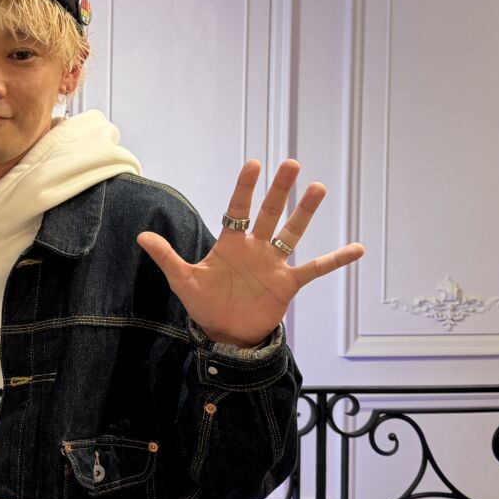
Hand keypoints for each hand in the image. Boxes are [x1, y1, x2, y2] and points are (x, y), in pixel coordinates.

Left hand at [136, 159, 364, 347]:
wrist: (225, 334)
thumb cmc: (205, 305)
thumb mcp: (183, 280)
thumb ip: (166, 257)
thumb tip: (141, 235)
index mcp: (230, 243)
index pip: (238, 208)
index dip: (245, 187)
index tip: (254, 163)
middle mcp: (255, 248)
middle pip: (269, 212)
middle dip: (279, 190)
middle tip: (291, 163)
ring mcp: (274, 264)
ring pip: (292, 232)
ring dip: (305, 212)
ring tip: (319, 188)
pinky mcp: (288, 283)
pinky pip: (316, 268)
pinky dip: (336, 259)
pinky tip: (357, 248)